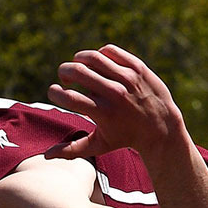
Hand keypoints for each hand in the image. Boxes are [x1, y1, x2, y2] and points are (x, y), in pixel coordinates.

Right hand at [45, 45, 184, 159]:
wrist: (161, 128)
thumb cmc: (125, 137)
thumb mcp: (100, 145)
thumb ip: (72, 149)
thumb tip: (46, 155)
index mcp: (103, 113)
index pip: (68, 97)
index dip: (55, 92)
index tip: (54, 92)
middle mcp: (115, 94)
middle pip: (77, 72)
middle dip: (64, 72)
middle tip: (64, 78)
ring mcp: (127, 78)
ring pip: (92, 57)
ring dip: (78, 60)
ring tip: (78, 68)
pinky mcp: (137, 67)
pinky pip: (109, 51)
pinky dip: (99, 56)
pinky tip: (98, 65)